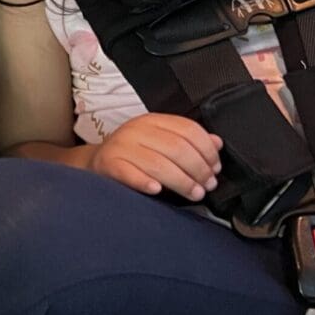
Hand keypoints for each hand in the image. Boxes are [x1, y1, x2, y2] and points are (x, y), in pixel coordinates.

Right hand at [87, 113, 223, 201]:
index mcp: (153, 120)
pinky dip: (145, 182)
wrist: (97, 162)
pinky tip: (157, 190)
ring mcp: (121, 146)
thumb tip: (217, 143)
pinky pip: (130, 173)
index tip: (216, 168)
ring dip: (182, 182)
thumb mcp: (161, 141)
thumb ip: (188, 142)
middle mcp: (136, 129)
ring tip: (195, 194)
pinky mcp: (108, 163)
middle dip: (199, 169)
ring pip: (158, 164)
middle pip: (177, 148)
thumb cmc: (136, 155)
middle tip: (208, 185)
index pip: (188, 130)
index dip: (207, 151)